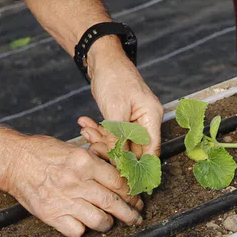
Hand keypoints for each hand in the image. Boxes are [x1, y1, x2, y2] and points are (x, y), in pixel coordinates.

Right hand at [5, 134, 143, 236]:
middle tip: (136, 218)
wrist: (13, 161)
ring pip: (99, 221)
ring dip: (108, 224)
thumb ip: (94, 161)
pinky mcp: (52, 215)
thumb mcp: (73, 149)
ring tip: (110, 222)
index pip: (118, 182)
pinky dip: (82, 229)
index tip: (136, 199)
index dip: (131, 193)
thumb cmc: (41, 152)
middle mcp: (77, 182)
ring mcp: (64, 201)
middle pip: (113, 203)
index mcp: (84, 163)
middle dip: (129, 213)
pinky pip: (77, 231)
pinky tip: (83, 223)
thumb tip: (116, 175)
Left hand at [77, 40, 162, 158]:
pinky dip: (99, 130)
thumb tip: (118, 160)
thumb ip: (118, 137)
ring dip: (101, 138)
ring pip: (119, 140)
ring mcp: (133, 119)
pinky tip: (85, 123)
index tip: (123, 178)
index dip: (138, 166)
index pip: (150, 151)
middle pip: (132, 148)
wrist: (103, 58)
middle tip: (93, 148)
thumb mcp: (114, 110)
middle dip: (111, 149)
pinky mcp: (121, 117)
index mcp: (151, 117)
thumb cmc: (114, 78)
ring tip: (85, 129)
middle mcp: (145, 120)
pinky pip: (112, 131)